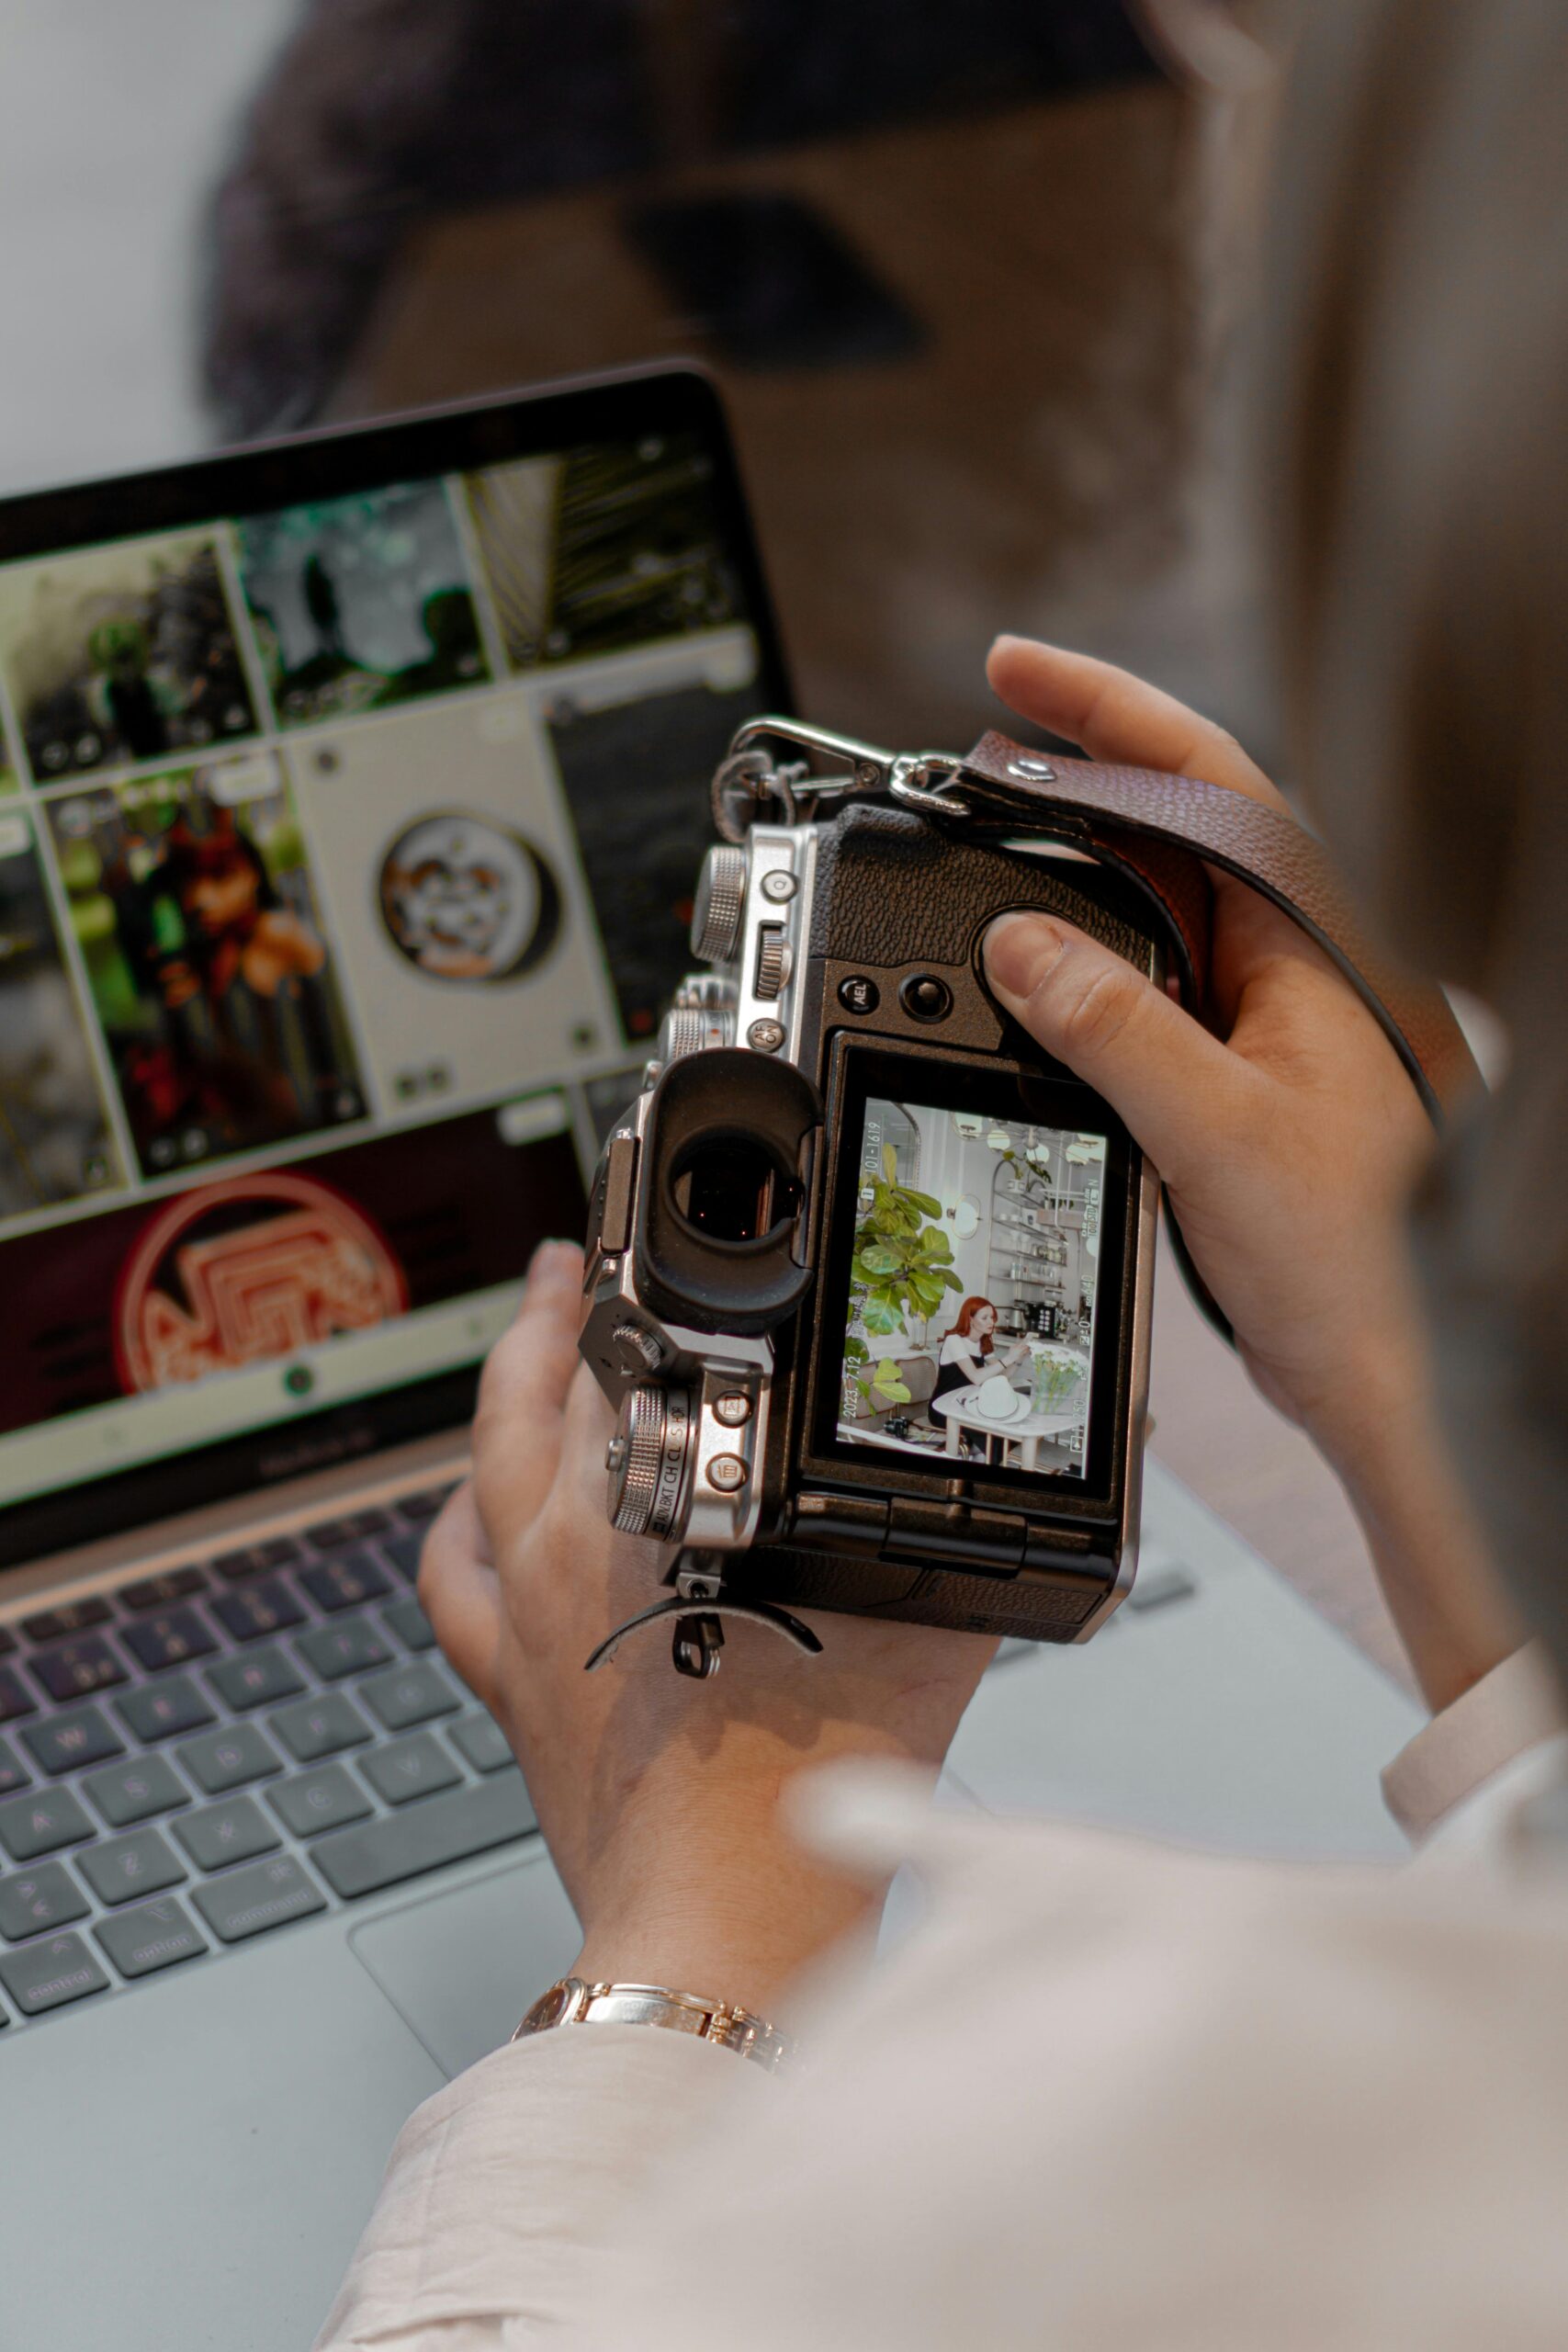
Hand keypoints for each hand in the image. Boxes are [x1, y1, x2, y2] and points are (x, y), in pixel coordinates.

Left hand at [421, 1243, 996, 2017]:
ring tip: (534, 1319)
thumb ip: (960, 1544)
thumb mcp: (922, 1639)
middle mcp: (573, 1546)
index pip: (630, 1354)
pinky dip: (455, 1525)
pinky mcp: (513, 1685)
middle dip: (572, 1308)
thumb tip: (1028, 1483)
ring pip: (491, 1457)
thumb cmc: (803, 1802)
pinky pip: (454, 1582)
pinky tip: (467, 1503)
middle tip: (586, 1256)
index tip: (642, 1236)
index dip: (632, 1279)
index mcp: (662, 1515)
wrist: (724, 1928)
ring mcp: (530, 1615)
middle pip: (549, 1385)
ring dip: (509, 1377)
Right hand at [980, 637, 1519, 1707]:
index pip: (1203, 781)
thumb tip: (1022, 945)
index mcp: (1309, 944)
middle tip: (979, 742)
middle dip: (1077, 768)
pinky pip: (1144, 976)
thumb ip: (1113, 1030)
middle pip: (1174, 821)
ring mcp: (1261, 1012)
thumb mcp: (1215, 1131)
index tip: (1017, 678)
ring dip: (1075, 859)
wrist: (1382, 1366)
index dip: (1106, 713)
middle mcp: (1290, 963)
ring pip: (1156, 900)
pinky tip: (1032, 954)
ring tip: (991, 823)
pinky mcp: (1231, 1066)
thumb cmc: (1352, 1260)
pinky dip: (1080, 949)